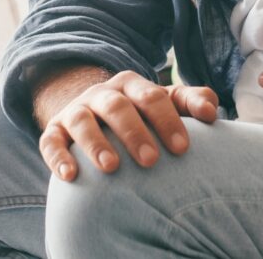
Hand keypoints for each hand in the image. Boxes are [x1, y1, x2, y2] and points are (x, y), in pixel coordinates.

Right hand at [39, 70, 218, 181]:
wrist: (92, 113)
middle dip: (134, 132)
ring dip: (95, 143)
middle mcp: (102, 94)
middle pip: (117, 107)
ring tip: (111, 167)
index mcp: (131, 86)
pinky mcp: (53, 130)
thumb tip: (212, 109)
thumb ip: (190, 102)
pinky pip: (50, 140)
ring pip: (82, 121)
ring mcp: (75, 111)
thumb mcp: (163, 103)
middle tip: (151, 160)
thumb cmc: (139, 115)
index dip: (167, 120)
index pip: (151, 97)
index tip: (183, 148)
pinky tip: (70, 175)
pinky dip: (58, 156)